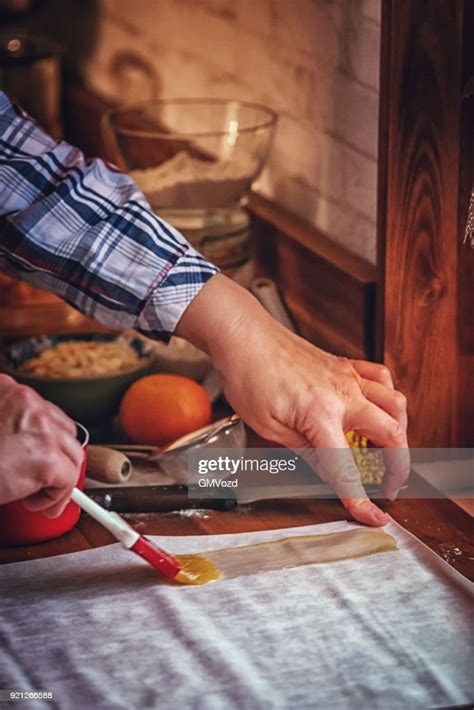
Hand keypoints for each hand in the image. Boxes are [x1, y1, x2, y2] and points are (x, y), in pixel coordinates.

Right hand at [0, 375, 82, 516]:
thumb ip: (10, 427)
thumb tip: (31, 446)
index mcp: (8, 389)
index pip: (45, 412)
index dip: (46, 439)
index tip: (41, 457)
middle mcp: (27, 401)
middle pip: (64, 431)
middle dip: (57, 459)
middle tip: (42, 480)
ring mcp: (40, 427)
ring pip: (71, 455)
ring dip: (58, 479)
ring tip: (35, 496)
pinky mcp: (45, 457)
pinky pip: (68, 480)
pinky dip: (55, 497)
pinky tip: (35, 503)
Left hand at [177, 275, 409, 526]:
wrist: (244, 336)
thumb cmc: (249, 376)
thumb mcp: (269, 427)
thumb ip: (306, 451)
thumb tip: (329, 471)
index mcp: (320, 415)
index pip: (347, 468)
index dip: (361, 499)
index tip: (373, 517)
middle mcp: (343, 394)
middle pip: (391, 434)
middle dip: (398, 466)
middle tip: (387, 485)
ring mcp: (347, 376)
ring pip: (395, 405)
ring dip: (400, 433)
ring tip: (388, 451)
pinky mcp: (345, 364)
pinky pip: (382, 378)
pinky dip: (388, 397)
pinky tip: (379, 409)